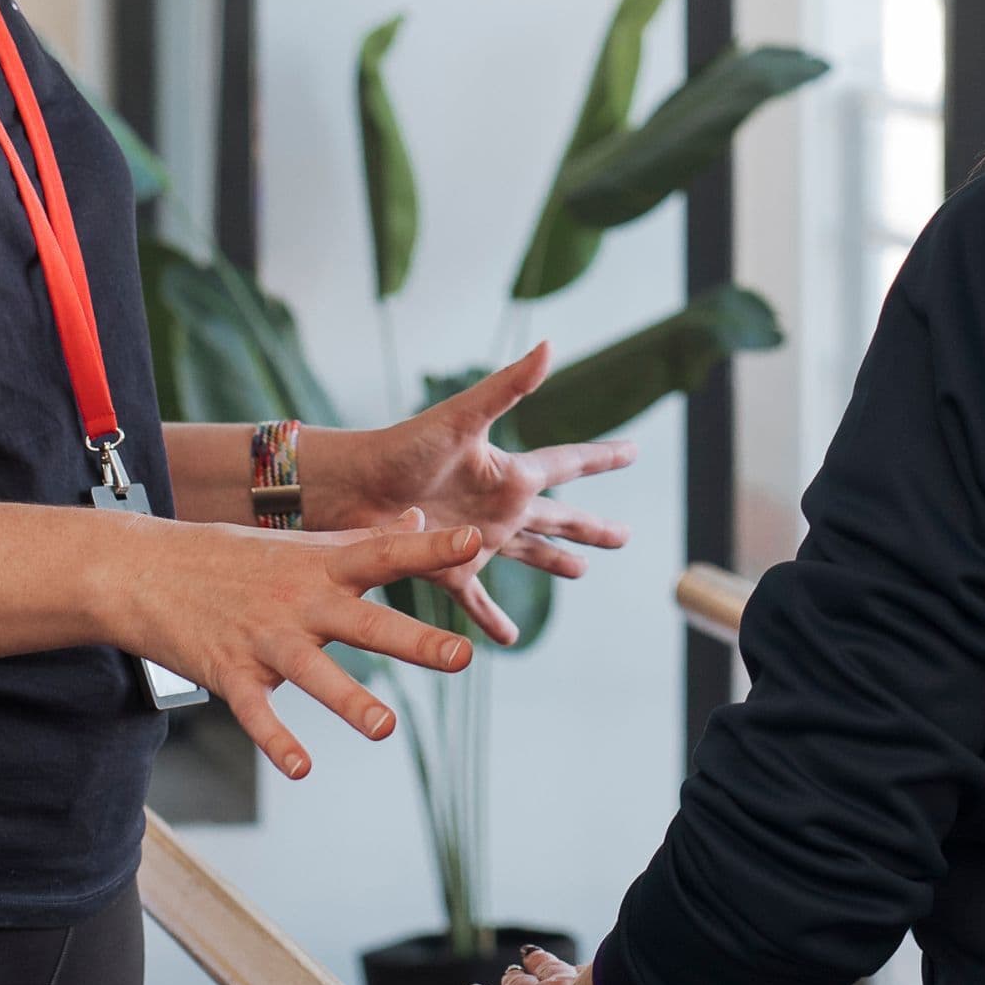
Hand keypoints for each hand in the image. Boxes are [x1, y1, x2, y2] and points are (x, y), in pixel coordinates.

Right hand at [110, 514, 490, 780]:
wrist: (140, 569)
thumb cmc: (228, 555)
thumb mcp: (298, 541)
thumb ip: (362, 540)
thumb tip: (419, 519)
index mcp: (319, 566)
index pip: (382, 553)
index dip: (429, 548)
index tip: (474, 543)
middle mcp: (298, 601)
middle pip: (364, 621)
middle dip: (414, 640)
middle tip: (463, 656)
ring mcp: (262, 638)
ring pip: (313, 673)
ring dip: (350, 701)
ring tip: (385, 728)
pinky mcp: (228, 672)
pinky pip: (256, 712)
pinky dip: (277, 741)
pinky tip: (301, 768)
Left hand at [333, 345, 634, 643]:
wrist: (351, 486)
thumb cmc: (403, 448)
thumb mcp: (461, 418)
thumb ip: (507, 387)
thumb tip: (549, 346)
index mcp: (509, 474)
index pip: (568, 465)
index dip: (601, 459)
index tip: (633, 451)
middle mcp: (498, 506)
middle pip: (560, 518)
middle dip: (592, 527)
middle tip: (626, 536)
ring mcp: (475, 539)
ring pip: (528, 554)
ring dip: (555, 562)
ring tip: (580, 572)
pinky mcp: (447, 567)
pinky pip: (477, 599)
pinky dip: (493, 619)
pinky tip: (509, 638)